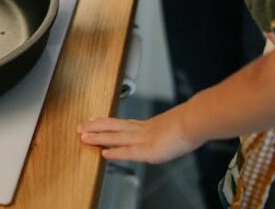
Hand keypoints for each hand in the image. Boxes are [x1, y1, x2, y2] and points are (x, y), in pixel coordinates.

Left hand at [78, 110, 200, 163]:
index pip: (121, 124)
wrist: (195, 121)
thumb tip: (172, 131)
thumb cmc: (190, 123)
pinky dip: (115, 152)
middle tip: (80, 127)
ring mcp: (144, 139)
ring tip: (84, 137)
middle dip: (95, 127)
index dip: (106, 123)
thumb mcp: (175, 126)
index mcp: (147, 125)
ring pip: (115, 137)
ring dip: (98, 137)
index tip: (93, 121)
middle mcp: (141, 130)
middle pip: (113, 127)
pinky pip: (128, 152)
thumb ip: (168, 130)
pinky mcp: (149, 150)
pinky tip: (104, 154)